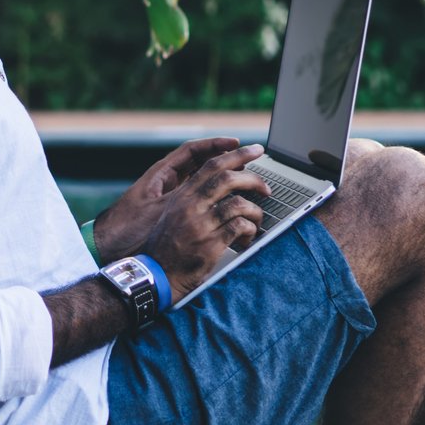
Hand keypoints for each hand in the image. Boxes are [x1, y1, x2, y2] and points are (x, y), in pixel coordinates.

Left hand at [91, 136, 240, 261]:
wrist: (108, 249)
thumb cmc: (127, 229)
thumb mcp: (160, 210)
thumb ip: (184, 196)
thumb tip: (210, 186)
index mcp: (161, 174)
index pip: (193, 151)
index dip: (216, 144)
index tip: (236, 144)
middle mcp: (166, 182)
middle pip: (200, 163)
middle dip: (224, 158)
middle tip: (249, 158)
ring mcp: (169, 197)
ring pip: (201, 181)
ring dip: (221, 177)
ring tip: (244, 177)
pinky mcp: (170, 213)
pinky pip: (198, 199)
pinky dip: (214, 197)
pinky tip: (229, 202)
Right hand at [140, 144, 268, 300]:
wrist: (157, 274)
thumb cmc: (168, 246)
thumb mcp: (174, 213)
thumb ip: (195, 197)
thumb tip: (224, 182)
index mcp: (183, 195)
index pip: (212, 165)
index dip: (237, 154)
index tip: (255, 150)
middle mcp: (191, 206)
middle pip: (228, 179)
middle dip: (254, 179)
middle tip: (267, 188)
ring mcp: (201, 224)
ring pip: (240, 204)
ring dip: (255, 212)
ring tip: (257, 220)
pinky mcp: (211, 244)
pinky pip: (240, 227)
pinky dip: (250, 230)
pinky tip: (247, 238)